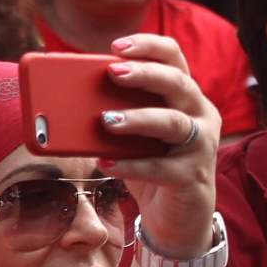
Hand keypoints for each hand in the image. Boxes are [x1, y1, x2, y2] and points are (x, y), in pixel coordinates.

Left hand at [95, 32, 219, 257]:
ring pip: (173, 123)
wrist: (175, 220)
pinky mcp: (192, 178)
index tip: (117, 46)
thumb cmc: (151, 167)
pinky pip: (161, 168)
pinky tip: (107, 163)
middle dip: (144, 74)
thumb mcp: (132, 137)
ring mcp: (200, 147)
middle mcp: (200, 115)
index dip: (148, 46)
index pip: (173, 58)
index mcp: (184, 96)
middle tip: (112, 73)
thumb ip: (114, 115)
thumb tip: (66, 102)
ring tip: (106, 120)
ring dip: (137, 118)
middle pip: (177, 83)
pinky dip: (131, 165)